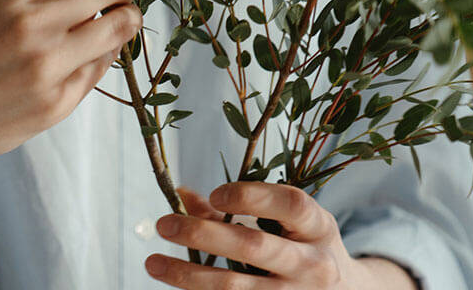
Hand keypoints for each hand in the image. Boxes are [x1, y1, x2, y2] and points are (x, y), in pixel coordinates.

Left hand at [144, 183, 417, 289]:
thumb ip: (240, 207)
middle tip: (163, 224)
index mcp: (319, 228)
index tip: (215, 192)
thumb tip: (182, 195)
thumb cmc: (305, 248)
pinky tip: (176, 284)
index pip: (291, 205)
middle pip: (254, 247)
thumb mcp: (290, 223)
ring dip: (188, 275)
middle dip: (204, 235)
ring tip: (152, 263)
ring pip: (235, 287)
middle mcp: (313, 264)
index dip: (252, 196)